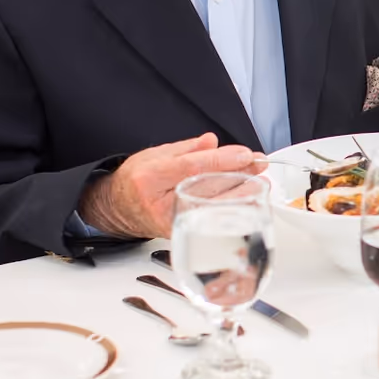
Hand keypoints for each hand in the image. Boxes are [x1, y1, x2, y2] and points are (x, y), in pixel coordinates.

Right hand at [80, 134, 264, 239]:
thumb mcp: (155, 155)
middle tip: (258, 164)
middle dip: (238, 174)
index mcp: (150, 178)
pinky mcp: (180, 236)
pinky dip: (230, 209)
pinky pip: (210, 221)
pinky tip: (246, 201)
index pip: (192, 167)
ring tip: (259, 181)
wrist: (119, 208)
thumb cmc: (137, 180)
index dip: (222, 160)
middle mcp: (159, 203)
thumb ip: (186, 149)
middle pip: (207, 188)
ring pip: (213, 207)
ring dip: (241, 193)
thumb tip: (212, 142)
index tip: (246, 154)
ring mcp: (170, 223)